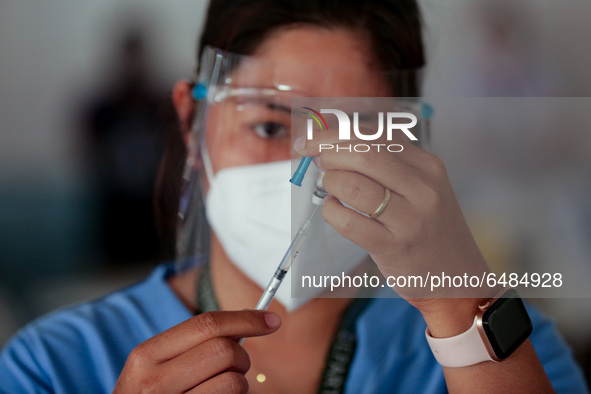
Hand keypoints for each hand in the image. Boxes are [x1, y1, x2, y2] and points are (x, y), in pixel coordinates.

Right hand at [114, 310, 280, 392]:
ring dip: (239, 383)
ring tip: (219, 389)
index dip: (245, 319)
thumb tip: (248, 321)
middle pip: (225, 350)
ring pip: (234, 381)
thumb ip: (192, 344)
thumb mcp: (156, 366)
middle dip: (241, 355)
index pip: (207, 324)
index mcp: (146, 355)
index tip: (270, 321)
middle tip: (235, 365)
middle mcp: (154, 382)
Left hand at [295, 130, 492, 306]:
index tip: (312, 140)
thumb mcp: (420, 187)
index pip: (374, 135)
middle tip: (318, 163)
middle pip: (362, 154)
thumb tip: (333, 144)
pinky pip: (348, 221)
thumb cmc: (428, 227)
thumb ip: (385, 164)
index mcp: (427, 165)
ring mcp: (410, 218)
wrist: (455, 277)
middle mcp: (423, 188)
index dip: (334, 134)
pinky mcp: (394, 247)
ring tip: (331, 188)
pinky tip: (335, 211)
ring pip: (353, 185)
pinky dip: (331, 211)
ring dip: (330, 182)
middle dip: (329, 154)